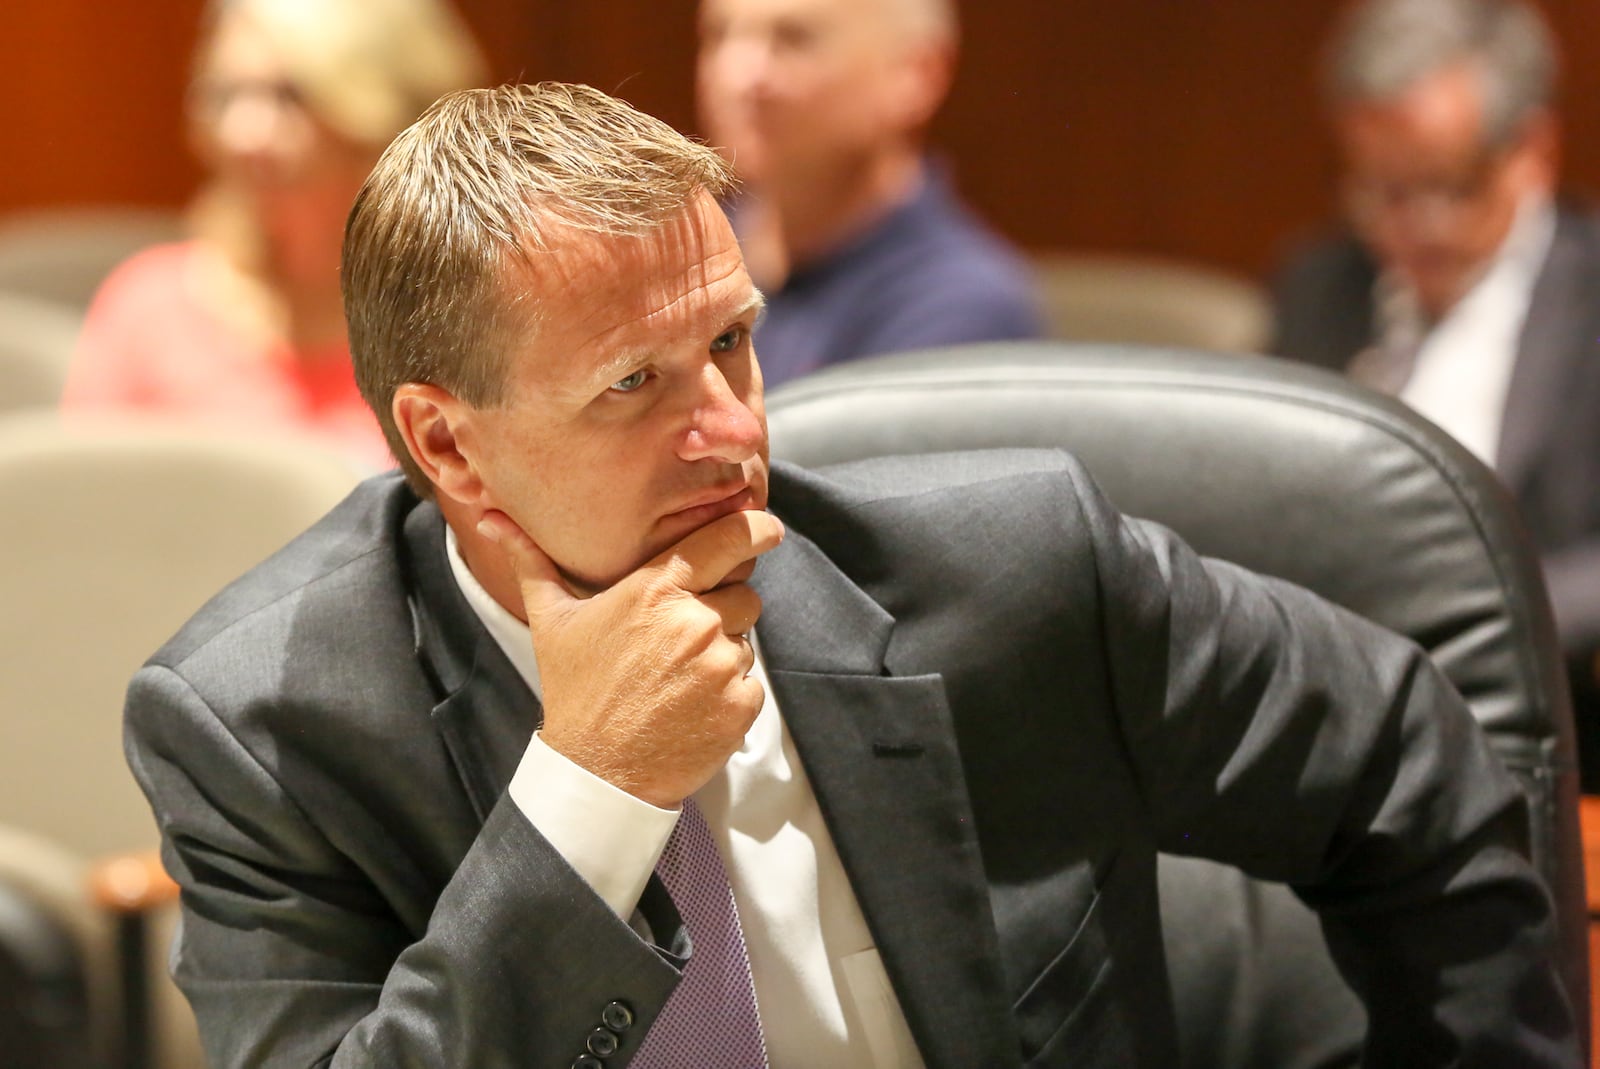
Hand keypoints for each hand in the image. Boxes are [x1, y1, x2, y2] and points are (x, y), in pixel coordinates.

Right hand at [478, 509, 784, 807]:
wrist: (596, 772)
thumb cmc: (575, 691)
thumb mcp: (552, 620)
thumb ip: (532, 561)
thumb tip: (491, 517)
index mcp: (656, 590)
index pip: (729, 539)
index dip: (755, 529)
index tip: (767, 527)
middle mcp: (695, 621)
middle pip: (745, 594)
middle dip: (724, 610)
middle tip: (681, 640)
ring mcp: (721, 665)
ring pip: (746, 641)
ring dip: (723, 655)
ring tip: (677, 679)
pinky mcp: (740, 705)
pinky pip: (752, 684)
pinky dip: (729, 695)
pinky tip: (690, 707)